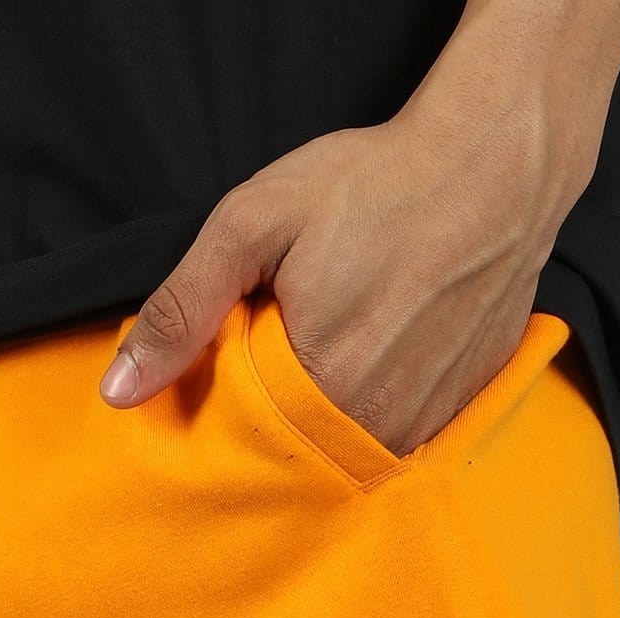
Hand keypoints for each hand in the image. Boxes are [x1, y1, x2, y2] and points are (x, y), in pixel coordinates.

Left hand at [99, 6, 619, 454]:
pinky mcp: (459, 407)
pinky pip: (398, 433)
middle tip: (292, 334)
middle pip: (295, 452)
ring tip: (338, 339)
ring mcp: (424, 421)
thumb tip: (121, 388)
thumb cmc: (377, 185)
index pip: (241, 442)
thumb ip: (183, 308)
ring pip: (347, 449)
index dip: (224, 407)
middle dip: (274, 414)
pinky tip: (379, 350)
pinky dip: (376, 406)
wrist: (499, 164)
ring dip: (326, 415)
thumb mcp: (254, 225)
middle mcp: (376, 423)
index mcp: (318, 389)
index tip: (234, 357)